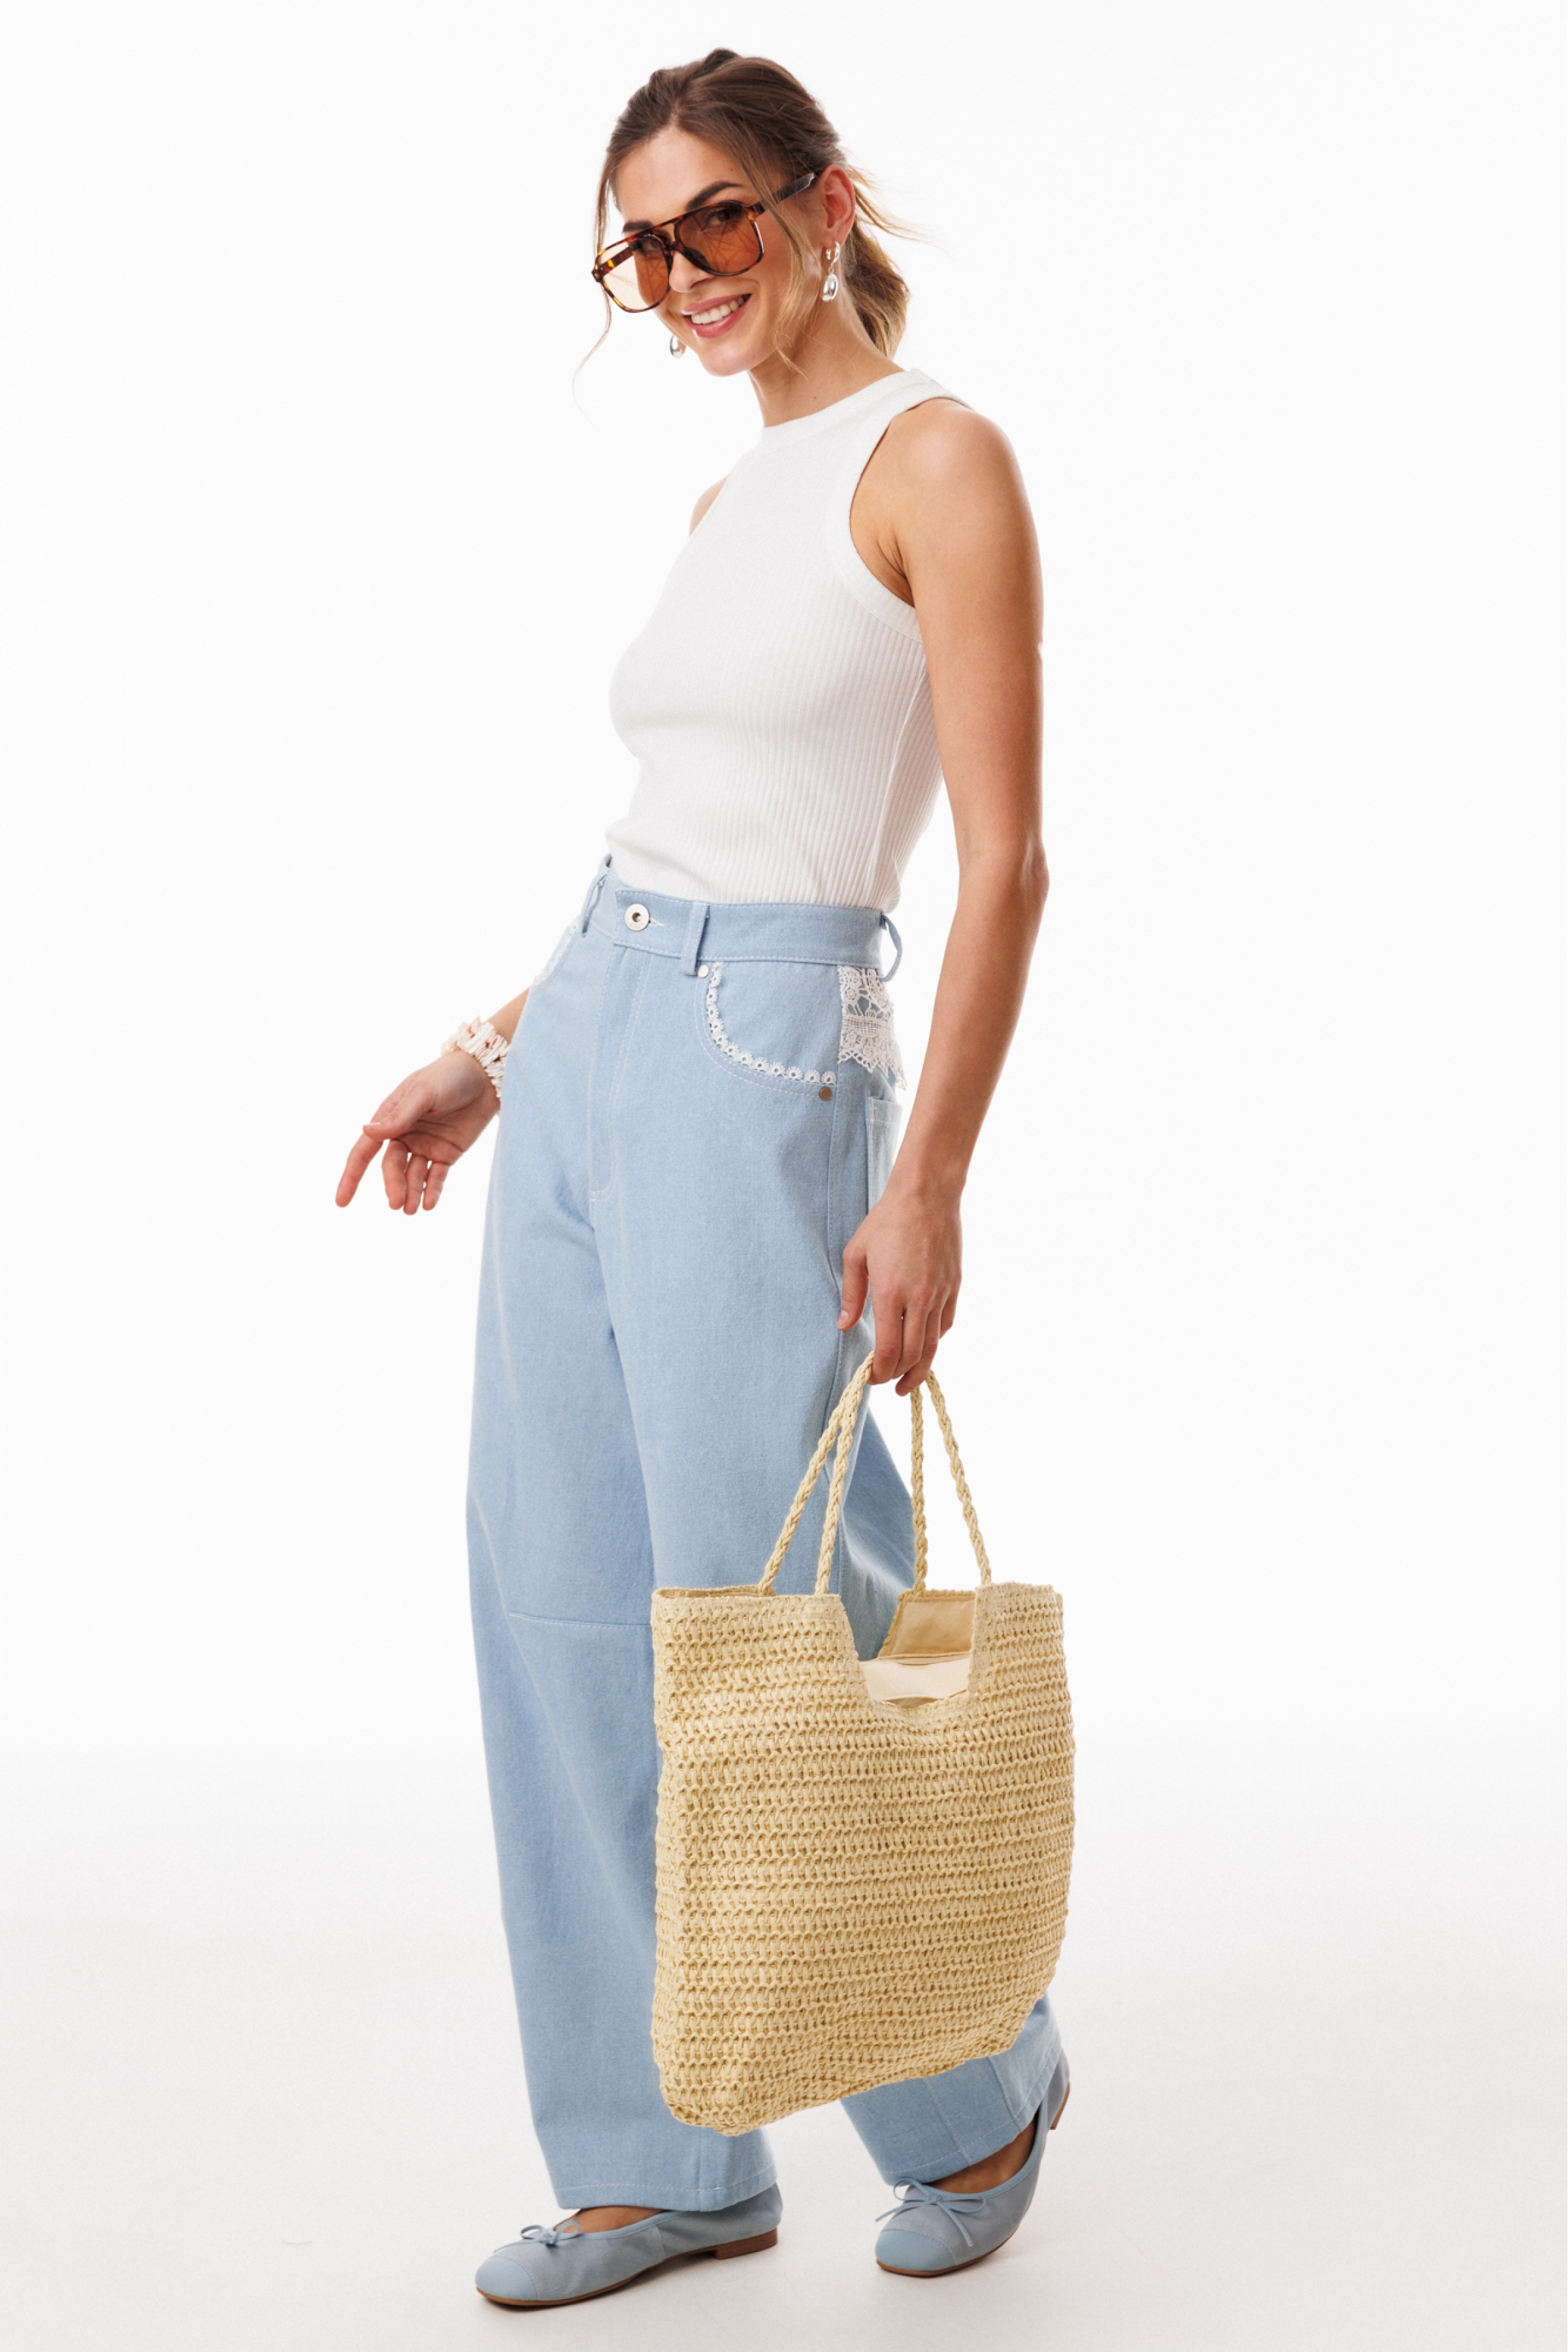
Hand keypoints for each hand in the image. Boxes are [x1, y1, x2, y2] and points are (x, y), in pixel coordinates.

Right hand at [335, 1050, 497, 1213]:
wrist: (487, 1075)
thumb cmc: (450, 1076)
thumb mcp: (423, 1093)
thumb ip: (399, 1116)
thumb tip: (367, 1131)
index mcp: (390, 1116)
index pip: (365, 1150)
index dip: (352, 1176)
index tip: (341, 1201)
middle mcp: (405, 1134)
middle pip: (392, 1166)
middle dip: (393, 1185)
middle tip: (396, 1204)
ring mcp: (425, 1145)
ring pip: (413, 1175)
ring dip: (411, 1193)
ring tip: (412, 1210)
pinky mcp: (447, 1153)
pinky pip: (436, 1176)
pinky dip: (432, 1191)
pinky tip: (429, 1204)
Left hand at [837, 1180, 960, 1394]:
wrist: (927, 1195)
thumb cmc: (887, 1221)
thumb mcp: (856, 1255)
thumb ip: (852, 1295)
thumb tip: (844, 1326)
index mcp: (891, 1293)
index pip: (889, 1351)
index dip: (880, 1372)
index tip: (871, 1377)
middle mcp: (919, 1299)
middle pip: (913, 1356)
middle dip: (899, 1377)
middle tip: (889, 1385)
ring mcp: (940, 1294)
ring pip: (933, 1345)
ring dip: (920, 1368)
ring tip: (909, 1381)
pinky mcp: (954, 1287)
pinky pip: (945, 1325)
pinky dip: (934, 1340)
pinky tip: (924, 1345)